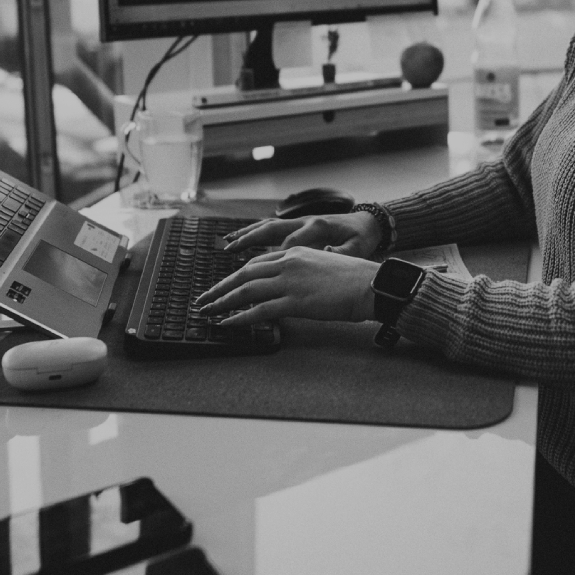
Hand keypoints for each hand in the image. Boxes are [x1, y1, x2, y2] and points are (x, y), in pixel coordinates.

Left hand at [195, 246, 378, 325]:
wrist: (370, 285)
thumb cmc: (353, 279)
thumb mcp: (323, 265)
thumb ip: (302, 272)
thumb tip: (289, 286)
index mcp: (295, 252)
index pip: (257, 264)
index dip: (236, 276)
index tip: (223, 285)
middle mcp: (288, 263)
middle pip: (244, 274)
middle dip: (220, 288)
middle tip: (204, 299)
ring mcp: (290, 282)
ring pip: (246, 291)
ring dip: (223, 302)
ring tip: (208, 312)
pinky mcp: (295, 302)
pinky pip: (260, 310)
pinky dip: (240, 317)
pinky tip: (228, 323)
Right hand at [224, 211, 380, 258]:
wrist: (367, 223)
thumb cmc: (361, 238)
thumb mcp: (356, 248)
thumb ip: (341, 253)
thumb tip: (326, 254)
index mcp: (318, 227)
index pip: (292, 241)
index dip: (276, 256)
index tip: (263, 270)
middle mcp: (304, 221)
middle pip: (271, 229)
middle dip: (249, 240)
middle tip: (229, 250)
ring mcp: (299, 222)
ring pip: (267, 227)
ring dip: (247, 234)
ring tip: (227, 243)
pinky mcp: (297, 226)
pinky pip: (271, 229)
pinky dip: (254, 233)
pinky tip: (240, 240)